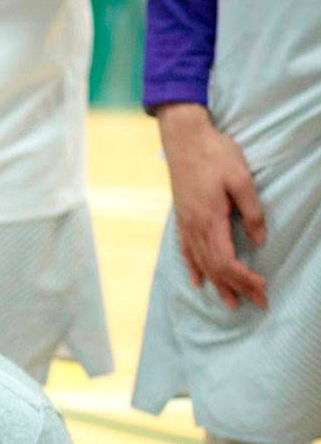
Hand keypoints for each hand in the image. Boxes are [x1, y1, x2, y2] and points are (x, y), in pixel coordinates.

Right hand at [156, 102, 265, 308]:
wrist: (184, 139)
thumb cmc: (216, 155)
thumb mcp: (242, 179)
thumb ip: (251, 212)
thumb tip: (259, 240)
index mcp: (211, 220)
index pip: (228, 261)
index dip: (245, 279)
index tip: (262, 289)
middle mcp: (195, 227)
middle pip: (215, 267)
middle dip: (236, 287)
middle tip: (255, 303)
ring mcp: (185, 224)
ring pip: (200, 263)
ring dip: (217, 285)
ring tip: (229, 302)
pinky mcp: (181, 218)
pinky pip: (185, 251)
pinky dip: (193, 268)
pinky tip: (198, 281)